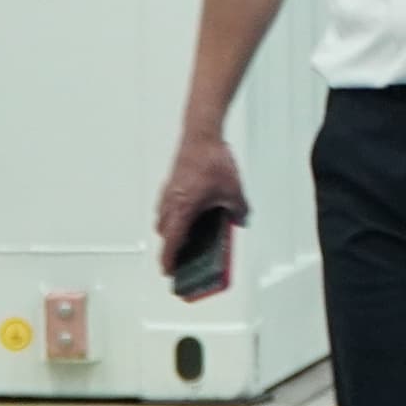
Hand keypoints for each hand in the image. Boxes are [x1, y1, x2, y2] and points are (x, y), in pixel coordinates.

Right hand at [151, 135, 249, 259]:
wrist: (201, 135)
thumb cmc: (210, 159)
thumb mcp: (233, 191)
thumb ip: (238, 210)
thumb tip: (241, 219)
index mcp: (183, 209)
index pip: (172, 242)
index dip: (169, 259)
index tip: (169, 271)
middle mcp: (172, 202)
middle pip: (164, 233)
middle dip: (170, 246)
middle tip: (178, 257)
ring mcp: (169, 191)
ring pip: (163, 218)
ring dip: (170, 228)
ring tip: (183, 236)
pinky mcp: (172, 182)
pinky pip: (167, 204)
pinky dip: (173, 213)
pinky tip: (189, 211)